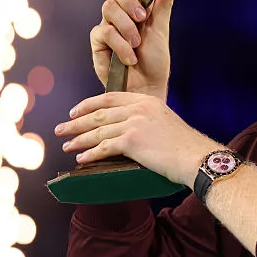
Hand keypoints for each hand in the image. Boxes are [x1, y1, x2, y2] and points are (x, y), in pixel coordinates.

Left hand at [55, 91, 222, 187]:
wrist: (195, 156)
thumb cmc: (183, 145)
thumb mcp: (164, 122)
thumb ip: (145, 120)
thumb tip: (126, 131)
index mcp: (146, 100)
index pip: (110, 97)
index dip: (88, 104)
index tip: (74, 111)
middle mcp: (138, 108)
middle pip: (99, 113)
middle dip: (76, 122)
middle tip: (61, 129)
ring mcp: (134, 123)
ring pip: (98, 131)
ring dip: (79, 139)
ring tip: (66, 145)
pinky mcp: (132, 141)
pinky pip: (104, 148)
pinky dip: (90, 153)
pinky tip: (81, 158)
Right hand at [88, 0, 178, 100]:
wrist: (146, 87)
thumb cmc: (155, 59)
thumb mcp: (161, 29)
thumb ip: (163, 3)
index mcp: (135, 3)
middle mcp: (118, 11)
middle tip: (142, 17)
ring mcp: (106, 25)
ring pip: (108, 9)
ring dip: (127, 28)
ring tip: (137, 45)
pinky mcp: (98, 42)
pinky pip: (104, 32)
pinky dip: (120, 44)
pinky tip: (129, 57)